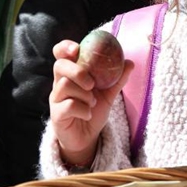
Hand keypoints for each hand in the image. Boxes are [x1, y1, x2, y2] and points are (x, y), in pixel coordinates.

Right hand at [48, 39, 134, 164]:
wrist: (87, 138)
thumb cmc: (93, 112)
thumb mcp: (108, 95)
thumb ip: (117, 79)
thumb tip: (130, 62)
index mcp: (71, 74)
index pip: (61, 54)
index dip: (65, 47)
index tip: (76, 49)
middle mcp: (60, 84)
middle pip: (60, 66)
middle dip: (78, 71)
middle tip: (92, 84)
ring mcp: (56, 99)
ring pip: (65, 85)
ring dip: (84, 94)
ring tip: (93, 103)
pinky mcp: (56, 115)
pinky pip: (68, 106)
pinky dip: (83, 110)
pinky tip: (88, 115)